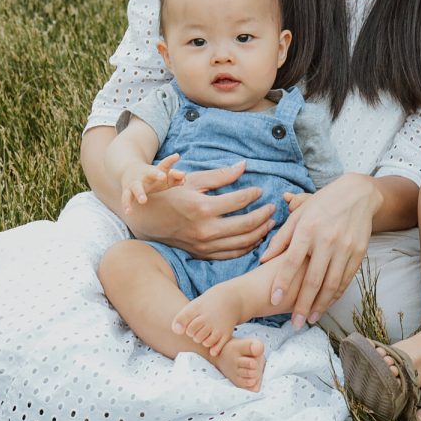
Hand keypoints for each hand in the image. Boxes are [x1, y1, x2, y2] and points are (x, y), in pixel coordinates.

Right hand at [119, 155, 186, 211]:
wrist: (129, 170)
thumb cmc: (152, 176)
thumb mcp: (163, 174)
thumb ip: (174, 176)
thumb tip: (184, 179)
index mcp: (155, 170)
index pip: (165, 165)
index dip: (171, 161)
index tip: (177, 158)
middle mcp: (145, 175)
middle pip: (150, 173)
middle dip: (156, 174)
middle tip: (164, 177)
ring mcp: (135, 183)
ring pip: (137, 188)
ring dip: (140, 193)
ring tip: (143, 201)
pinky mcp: (127, 191)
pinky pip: (126, 198)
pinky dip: (127, 205)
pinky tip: (128, 212)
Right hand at [131, 160, 276, 258]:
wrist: (147, 219)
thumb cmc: (171, 195)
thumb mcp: (193, 180)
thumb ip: (220, 175)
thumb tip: (243, 166)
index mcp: (202, 207)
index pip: (239, 201)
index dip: (254, 195)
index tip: (261, 190)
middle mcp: (205, 229)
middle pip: (246, 225)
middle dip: (264, 215)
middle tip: (273, 207)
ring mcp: (204, 245)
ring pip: (241, 243)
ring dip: (260, 233)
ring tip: (270, 222)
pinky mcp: (202, 254)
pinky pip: (231, 254)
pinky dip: (247, 247)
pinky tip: (256, 238)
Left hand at [258, 173, 378, 327]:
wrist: (358, 194)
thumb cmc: (322, 204)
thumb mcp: (299, 215)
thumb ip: (281, 238)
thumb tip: (264, 260)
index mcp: (308, 229)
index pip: (292, 261)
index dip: (281, 282)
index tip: (273, 299)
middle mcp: (327, 239)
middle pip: (313, 279)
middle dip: (303, 304)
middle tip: (295, 322)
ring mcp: (345, 247)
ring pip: (332, 283)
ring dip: (321, 305)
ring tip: (310, 319)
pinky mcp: (359, 252)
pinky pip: (346, 279)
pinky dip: (336, 294)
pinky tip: (327, 304)